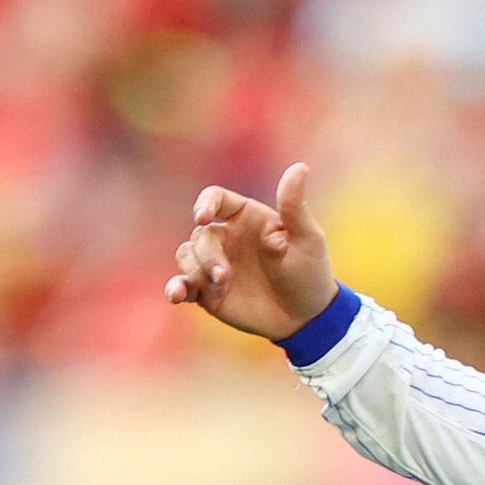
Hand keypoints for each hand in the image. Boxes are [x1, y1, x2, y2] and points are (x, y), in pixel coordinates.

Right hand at [162, 163, 338, 340]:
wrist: (305, 317)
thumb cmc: (309, 273)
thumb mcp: (307, 239)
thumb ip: (294, 206)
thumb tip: (300, 167)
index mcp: (246, 217)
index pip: (216, 198)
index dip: (205, 203)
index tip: (203, 217)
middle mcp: (227, 237)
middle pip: (200, 234)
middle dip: (207, 255)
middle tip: (225, 277)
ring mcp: (215, 265)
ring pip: (186, 256)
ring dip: (196, 271)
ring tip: (220, 289)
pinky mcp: (208, 292)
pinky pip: (182, 285)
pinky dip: (175, 288)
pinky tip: (176, 295)